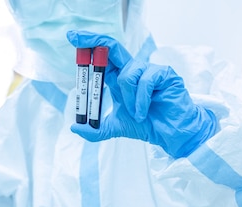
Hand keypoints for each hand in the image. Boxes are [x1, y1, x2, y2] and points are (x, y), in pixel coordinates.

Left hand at [67, 30, 218, 157]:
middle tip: (76, 38)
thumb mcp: (114, 128)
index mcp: (119, 78)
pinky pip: (145, 81)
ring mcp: (149, 70)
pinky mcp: (164, 74)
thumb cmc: (146, 125)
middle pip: (112, 47)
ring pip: (128, 74)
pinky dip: (140, 100)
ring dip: (128, 98)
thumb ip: (94, 130)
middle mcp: (133, 70)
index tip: (72, 38)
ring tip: (135, 114)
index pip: (102, 57)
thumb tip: (73, 128)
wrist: (168, 133)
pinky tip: (143, 113)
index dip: (89, 45)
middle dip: (93, 41)